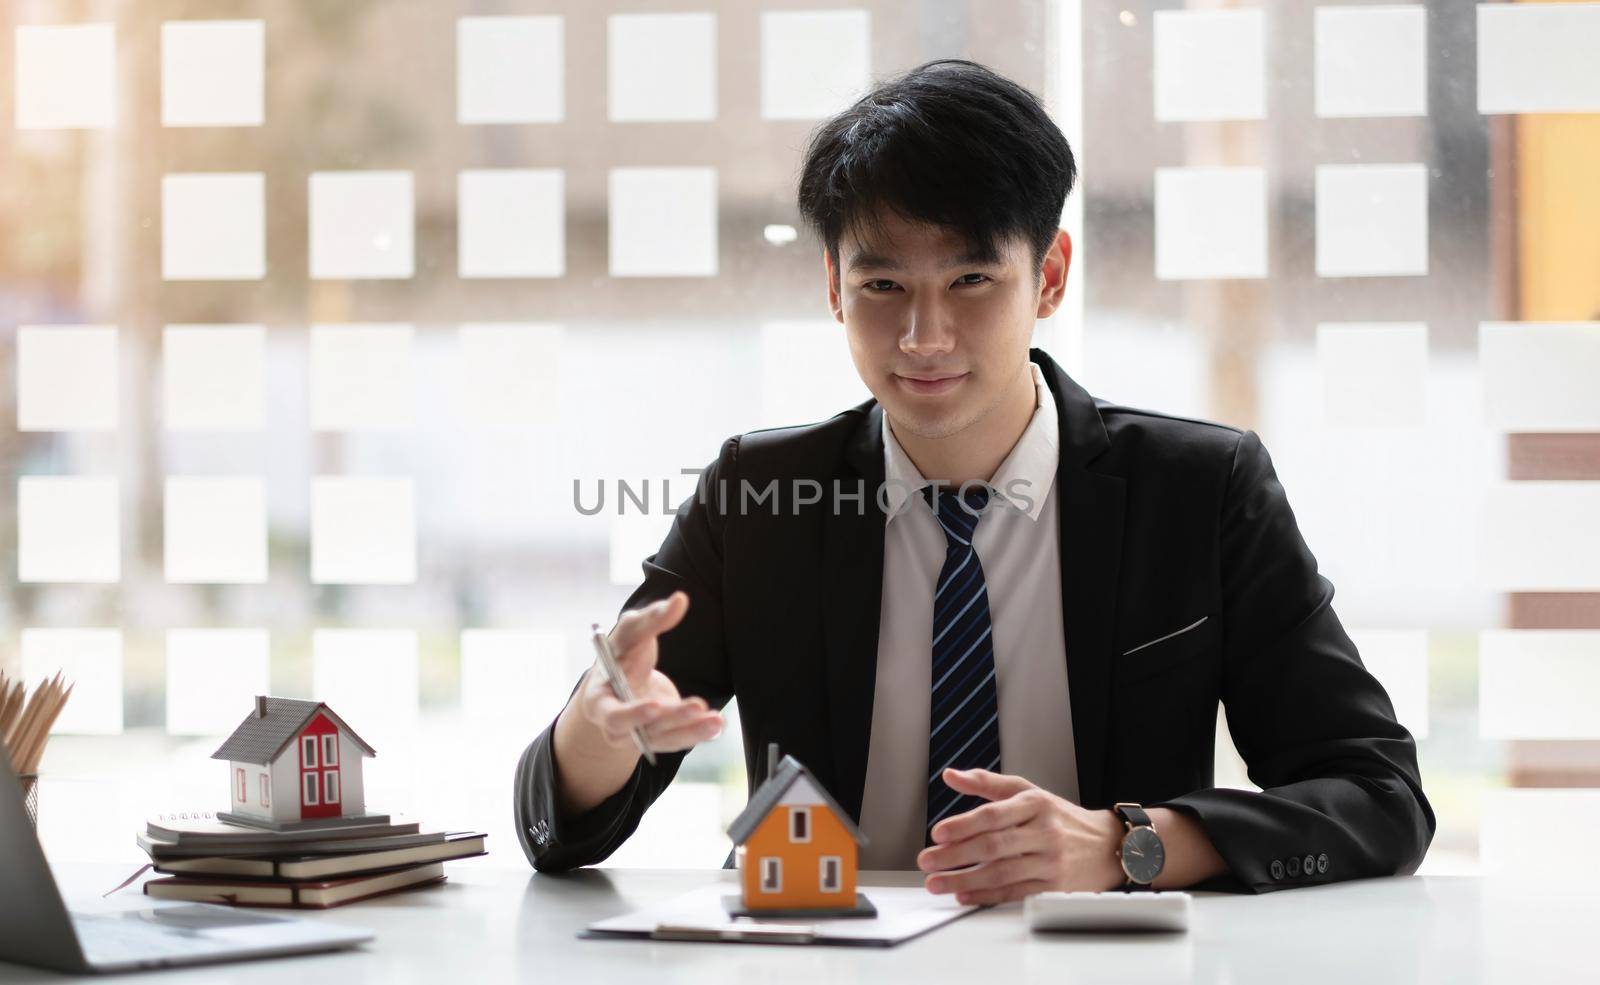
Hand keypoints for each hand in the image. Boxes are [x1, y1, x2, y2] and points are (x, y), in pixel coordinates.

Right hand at [578, 590, 723, 753]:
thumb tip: (680, 600)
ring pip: (665, 739)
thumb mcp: (633, 630)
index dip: (632, 714)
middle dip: (671, 720)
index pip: (612, 714)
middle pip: (642, 731)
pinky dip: (698, 733)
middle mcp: (617, 725)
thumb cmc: (623, 650)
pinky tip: (716, 725)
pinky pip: (679, 739)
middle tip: (697, 706)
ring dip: (692, 731)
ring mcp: (640, 734)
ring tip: (716, 720)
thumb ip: (653, 618)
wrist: (625, 674)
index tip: (656, 704)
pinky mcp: (661, 735)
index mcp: (599, 700)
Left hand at [916, 768, 1124, 904]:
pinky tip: (963, 895)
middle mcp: (1044, 832)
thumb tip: (950, 776)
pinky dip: (986, 895)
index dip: (963, 825)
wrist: (1107, 845)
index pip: (993, 815)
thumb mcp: (1028, 792)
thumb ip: (987, 783)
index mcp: (1035, 804)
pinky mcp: (1053, 887)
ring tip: (936, 882)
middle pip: (993, 846)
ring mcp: (1050, 861)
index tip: (937, 833)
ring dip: (964, 879)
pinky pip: (1014, 893)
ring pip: (1001, 873)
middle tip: (927, 860)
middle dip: (955, 855)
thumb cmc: (1060, 817)